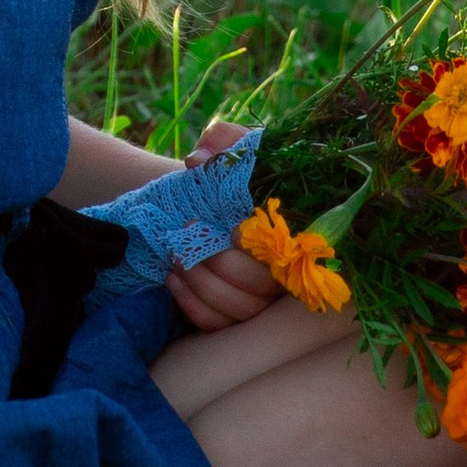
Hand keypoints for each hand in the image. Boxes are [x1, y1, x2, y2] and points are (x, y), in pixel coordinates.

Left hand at [162, 116, 277, 326]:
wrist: (217, 202)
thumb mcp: (236, 149)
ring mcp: (262, 299)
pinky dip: (192, 306)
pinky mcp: (237, 315)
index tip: (231, 230)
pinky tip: (172, 280)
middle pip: (260, 287)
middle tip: (188, 235)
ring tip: (175, 259)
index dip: (259, 247)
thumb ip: (226, 141)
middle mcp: (286, 273)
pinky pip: (218, 324)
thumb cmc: (233, 175)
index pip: (287, 252)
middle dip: (218, 264)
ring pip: (239, 310)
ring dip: (201, 285)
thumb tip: (200, 160)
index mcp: (294, 235)